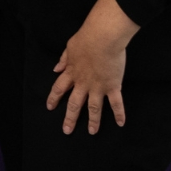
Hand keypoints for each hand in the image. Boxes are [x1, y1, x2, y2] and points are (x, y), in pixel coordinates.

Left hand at [46, 0, 139, 134]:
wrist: (102, 38)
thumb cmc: (85, 39)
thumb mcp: (69, 48)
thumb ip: (63, 60)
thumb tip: (56, 68)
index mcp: (71, 73)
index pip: (59, 88)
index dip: (54, 98)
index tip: (49, 107)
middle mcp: (83, 83)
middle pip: (74, 103)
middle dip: (70, 118)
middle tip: (67, 130)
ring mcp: (98, 87)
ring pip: (94, 108)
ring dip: (93, 121)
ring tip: (92, 132)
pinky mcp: (113, 86)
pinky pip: (116, 103)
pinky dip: (119, 114)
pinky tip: (121, 123)